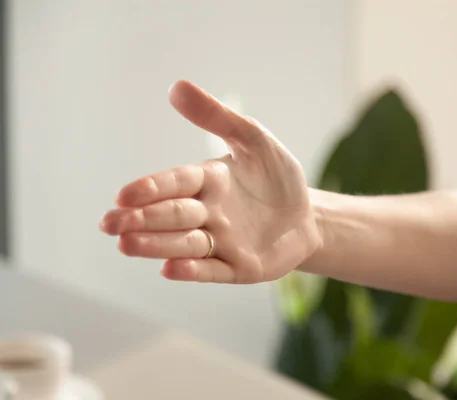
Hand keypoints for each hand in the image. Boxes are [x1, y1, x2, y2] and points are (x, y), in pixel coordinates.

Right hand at [100, 80, 321, 283]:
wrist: (307, 216)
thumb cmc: (277, 176)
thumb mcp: (254, 140)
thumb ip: (218, 117)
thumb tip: (176, 86)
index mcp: (207, 181)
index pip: (174, 183)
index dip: (151, 188)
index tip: (124, 195)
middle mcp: (207, 213)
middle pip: (171, 215)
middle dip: (140, 219)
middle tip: (109, 224)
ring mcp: (222, 242)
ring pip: (184, 243)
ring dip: (156, 245)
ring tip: (127, 244)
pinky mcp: (239, 268)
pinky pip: (213, 269)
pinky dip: (192, 269)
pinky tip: (170, 268)